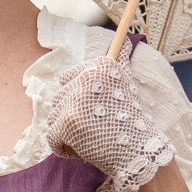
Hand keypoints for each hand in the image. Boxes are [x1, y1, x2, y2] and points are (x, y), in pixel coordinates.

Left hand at [46, 55, 173, 191]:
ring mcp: (75, 101)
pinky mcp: (67, 123)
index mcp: (100, 66)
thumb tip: (125, 38)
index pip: (66, 79)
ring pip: (54, 118)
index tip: (94, 110)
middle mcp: (87, 79)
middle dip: (72, 117)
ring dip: (68, 133)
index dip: (76, 98)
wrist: (139, 153)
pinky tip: (85, 149)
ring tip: (92, 137)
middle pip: (59, 99)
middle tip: (96, 126)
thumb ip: (119, 60)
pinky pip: (52, 137)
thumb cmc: (131, 120)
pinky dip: (65, 148)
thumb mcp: (126, 83)